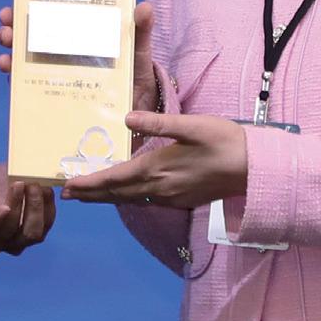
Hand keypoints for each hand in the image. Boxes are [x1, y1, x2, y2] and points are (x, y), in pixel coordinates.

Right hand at [0, 2, 158, 114]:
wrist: (136, 110)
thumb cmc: (135, 74)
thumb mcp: (139, 50)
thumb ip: (141, 30)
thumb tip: (144, 6)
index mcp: (83, 35)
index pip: (57, 16)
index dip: (37, 5)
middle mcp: (65, 52)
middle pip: (35, 34)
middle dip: (17, 24)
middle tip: (7, 19)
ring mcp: (57, 72)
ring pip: (26, 56)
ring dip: (12, 46)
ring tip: (6, 40)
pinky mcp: (53, 93)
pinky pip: (28, 83)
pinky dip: (14, 74)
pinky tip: (8, 67)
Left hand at [0, 163, 55, 255]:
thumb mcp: (17, 178)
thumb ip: (34, 178)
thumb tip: (50, 169)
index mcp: (27, 228)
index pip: (46, 224)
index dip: (49, 206)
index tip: (48, 185)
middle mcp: (14, 240)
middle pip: (33, 233)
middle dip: (36, 207)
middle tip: (34, 184)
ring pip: (13, 229)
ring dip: (19, 205)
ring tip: (18, 184)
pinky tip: (4, 207)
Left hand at [63, 112, 246, 210]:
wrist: (253, 169)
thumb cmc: (225, 141)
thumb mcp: (192, 126)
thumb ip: (158, 124)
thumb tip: (126, 119)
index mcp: (157, 169)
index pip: (114, 178)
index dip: (89, 182)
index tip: (67, 185)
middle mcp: (158, 188)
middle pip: (117, 193)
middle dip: (91, 193)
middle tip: (68, 194)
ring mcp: (170, 197)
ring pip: (130, 199)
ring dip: (107, 197)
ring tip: (89, 195)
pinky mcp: (181, 200)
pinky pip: (146, 201)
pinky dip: (128, 197)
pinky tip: (128, 193)